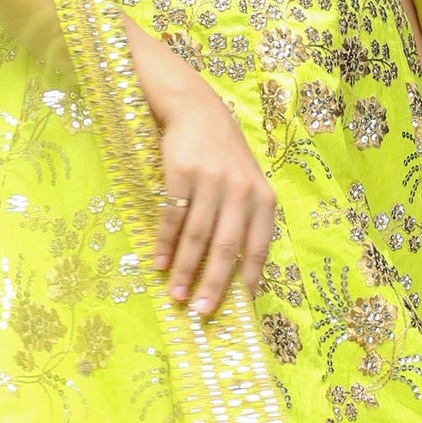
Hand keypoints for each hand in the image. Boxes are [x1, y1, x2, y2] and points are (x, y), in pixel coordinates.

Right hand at [145, 64, 276, 318]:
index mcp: (262, 198)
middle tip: (202, 312)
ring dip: (184, 270)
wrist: (197, 110)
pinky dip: (165, 245)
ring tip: (175, 296)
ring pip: (197, 237)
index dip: (249, 279)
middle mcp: (240, 191)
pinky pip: (172, 218)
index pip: (258, 247)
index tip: (239, 308)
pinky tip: (158, 264)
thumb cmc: (223, 155)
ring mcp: (210, 182)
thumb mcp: (246, 183)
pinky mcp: (181, 174)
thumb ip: (245, 220)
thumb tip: (235, 272)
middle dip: (213, 285)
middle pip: (226, 248)